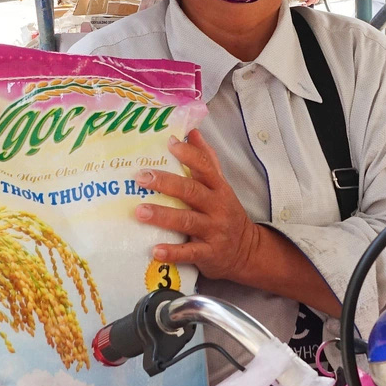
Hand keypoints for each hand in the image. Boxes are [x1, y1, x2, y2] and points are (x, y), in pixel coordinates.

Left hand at [135, 129, 261, 283]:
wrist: (246, 251)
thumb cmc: (225, 213)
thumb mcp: (220, 186)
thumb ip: (206, 160)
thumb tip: (192, 131)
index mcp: (218, 188)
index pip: (205, 167)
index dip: (188, 154)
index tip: (169, 143)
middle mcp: (217, 207)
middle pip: (192, 191)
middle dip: (166, 183)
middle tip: (140, 177)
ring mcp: (214, 230)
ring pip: (187, 220)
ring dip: (163, 215)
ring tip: (140, 211)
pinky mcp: (209, 253)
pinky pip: (190, 252)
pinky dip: (173, 252)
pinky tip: (155, 250)